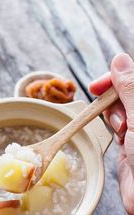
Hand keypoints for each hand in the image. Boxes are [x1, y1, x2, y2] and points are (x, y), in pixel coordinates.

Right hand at [89, 53, 133, 214]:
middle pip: (123, 93)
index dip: (115, 78)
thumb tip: (120, 60)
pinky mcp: (128, 142)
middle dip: (114, 103)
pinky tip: (120, 140)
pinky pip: (115, 127)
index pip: (133, 79)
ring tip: (122, 134)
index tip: (97, 85)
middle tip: (119, 119)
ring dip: (114, 119)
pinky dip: (113, 130)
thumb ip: (130, 88)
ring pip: (117, 110)